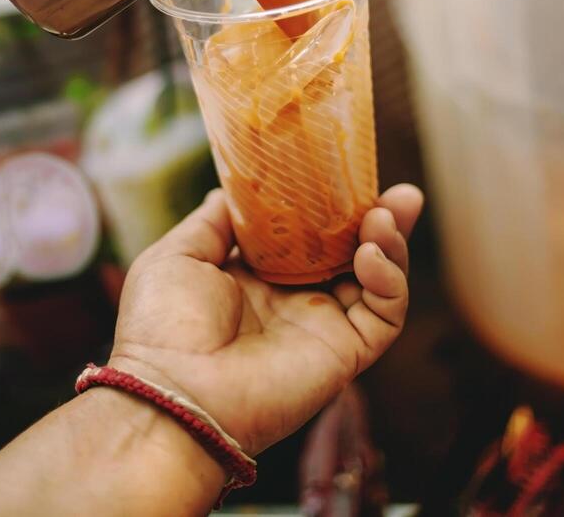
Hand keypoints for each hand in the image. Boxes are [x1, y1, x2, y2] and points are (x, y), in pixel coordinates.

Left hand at [107, 184, 423, 454]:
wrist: (172, 390)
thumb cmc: (163, 326)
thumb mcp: (179, 255)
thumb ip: (213, 221)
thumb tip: (231, 189)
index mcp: (258, 276)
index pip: (312, 233)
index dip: (334, 204)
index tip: (351, 173)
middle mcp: (296, 299)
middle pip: (355, 252)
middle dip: (381, 219)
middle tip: (401, 192)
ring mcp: (323, 326)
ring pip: (378, 281)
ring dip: (390, 244)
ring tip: (382, 216)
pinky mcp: (344, 353)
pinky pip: (384, 316)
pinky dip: (390, 282)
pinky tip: (371, 255)